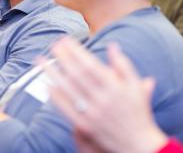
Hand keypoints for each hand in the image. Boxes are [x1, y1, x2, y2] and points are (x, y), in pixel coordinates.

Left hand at [44, 38, 167, 152]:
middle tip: (52, 45)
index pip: (90, 65)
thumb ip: (123, 65)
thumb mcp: (136, 87)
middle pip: (77, 75)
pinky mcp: (85, 127)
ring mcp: (93, 114)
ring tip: (42, 61)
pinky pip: (66, 109)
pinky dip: (55, 96)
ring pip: (68, 90)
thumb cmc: (138, 113)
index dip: (76, 51)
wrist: (140, 146)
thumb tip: (112, 45)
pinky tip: (47, 84)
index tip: (65, 40)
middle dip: (63, 58)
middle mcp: (103, 100)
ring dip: (53, 73)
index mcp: (115, 88)